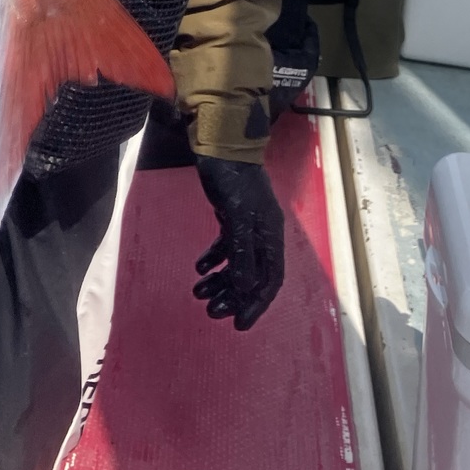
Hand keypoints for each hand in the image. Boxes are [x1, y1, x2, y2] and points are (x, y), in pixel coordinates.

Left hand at [192, 157, 284, 329]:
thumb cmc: (233, 180)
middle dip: (233, 296)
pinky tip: (199, 269)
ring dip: (220, 281)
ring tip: (198, 293)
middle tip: (211, 311)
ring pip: (237, 264)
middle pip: (252, 276)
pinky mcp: (232, 217)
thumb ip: (243, 252)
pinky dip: (213, 260)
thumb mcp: (238, 216)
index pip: (269, 280)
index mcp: (271, 236)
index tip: (238, 323)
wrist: (221, 146)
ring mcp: (247, 226)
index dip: (256, 304)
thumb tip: (246, 289)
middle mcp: (262, 235)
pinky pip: (225, 248)